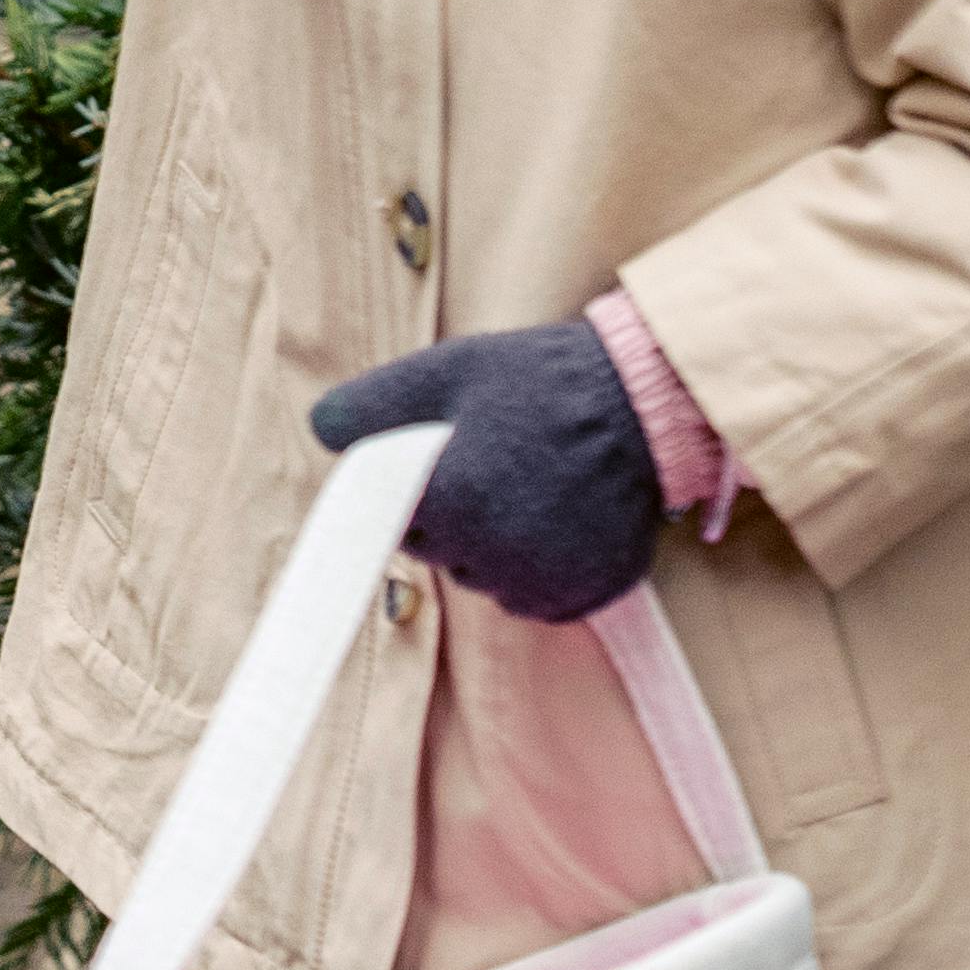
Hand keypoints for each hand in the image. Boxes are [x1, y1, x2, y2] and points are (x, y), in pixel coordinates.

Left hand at [310, 321, 662, 624]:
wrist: (645, 405)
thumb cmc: (540, 382)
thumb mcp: (445, 371)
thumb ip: (370, 407)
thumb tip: (324, 434)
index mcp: (450, 503)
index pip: (393, 523)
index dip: (417, 490)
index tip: (449, 461)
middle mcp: (492, 556)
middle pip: (441, 553)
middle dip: (455, 517)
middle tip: (499, 462)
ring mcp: (540, 583)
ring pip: (485, 579)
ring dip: (496, 545)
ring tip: (534, 485)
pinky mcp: (580, 598)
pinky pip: (533, 597)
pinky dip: (539, 569)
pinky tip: (562, 518)